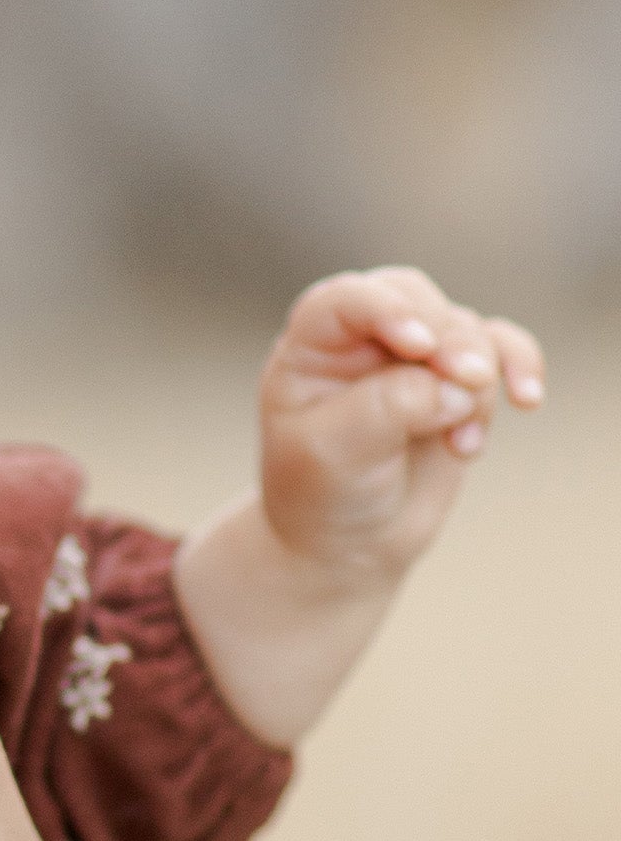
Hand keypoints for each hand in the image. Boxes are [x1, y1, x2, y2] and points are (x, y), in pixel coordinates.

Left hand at [261, 265, 544, 579]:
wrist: (349, 540)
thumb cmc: (322, 490)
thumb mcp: (334, 451)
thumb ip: (390, 407)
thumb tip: (460, 386)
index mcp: (313, 345)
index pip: (346, 300)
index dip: (388, 310)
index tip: (418, 346)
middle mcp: (363, 338)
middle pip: (417, 299)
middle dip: (449, 339)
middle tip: (468, 380)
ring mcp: (415, 356)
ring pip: (465, 330)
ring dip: (478, 378)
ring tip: (461, 442)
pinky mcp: (459, 381)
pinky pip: (503, 348)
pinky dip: (521, 367)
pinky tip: (527, 400)